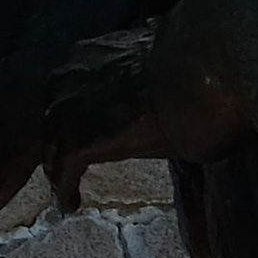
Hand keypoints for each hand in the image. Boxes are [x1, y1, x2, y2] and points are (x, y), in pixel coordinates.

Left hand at [38, 0, 236, 208]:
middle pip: (53, 111)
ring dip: (58, 164)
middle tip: (71, 158)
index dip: (76, 108)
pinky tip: (72, 203)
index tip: (87, 124)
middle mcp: (71, 75)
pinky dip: (65, 188)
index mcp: (93, 53)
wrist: (205, 75)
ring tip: (68, 185)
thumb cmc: (198, 68)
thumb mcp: (163, 66)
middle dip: (59, 135)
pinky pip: (62, 169)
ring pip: (52, 141)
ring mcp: (69, 107)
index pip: (70, 84)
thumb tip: (159, 66)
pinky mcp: (77, 139)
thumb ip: (147, 73)